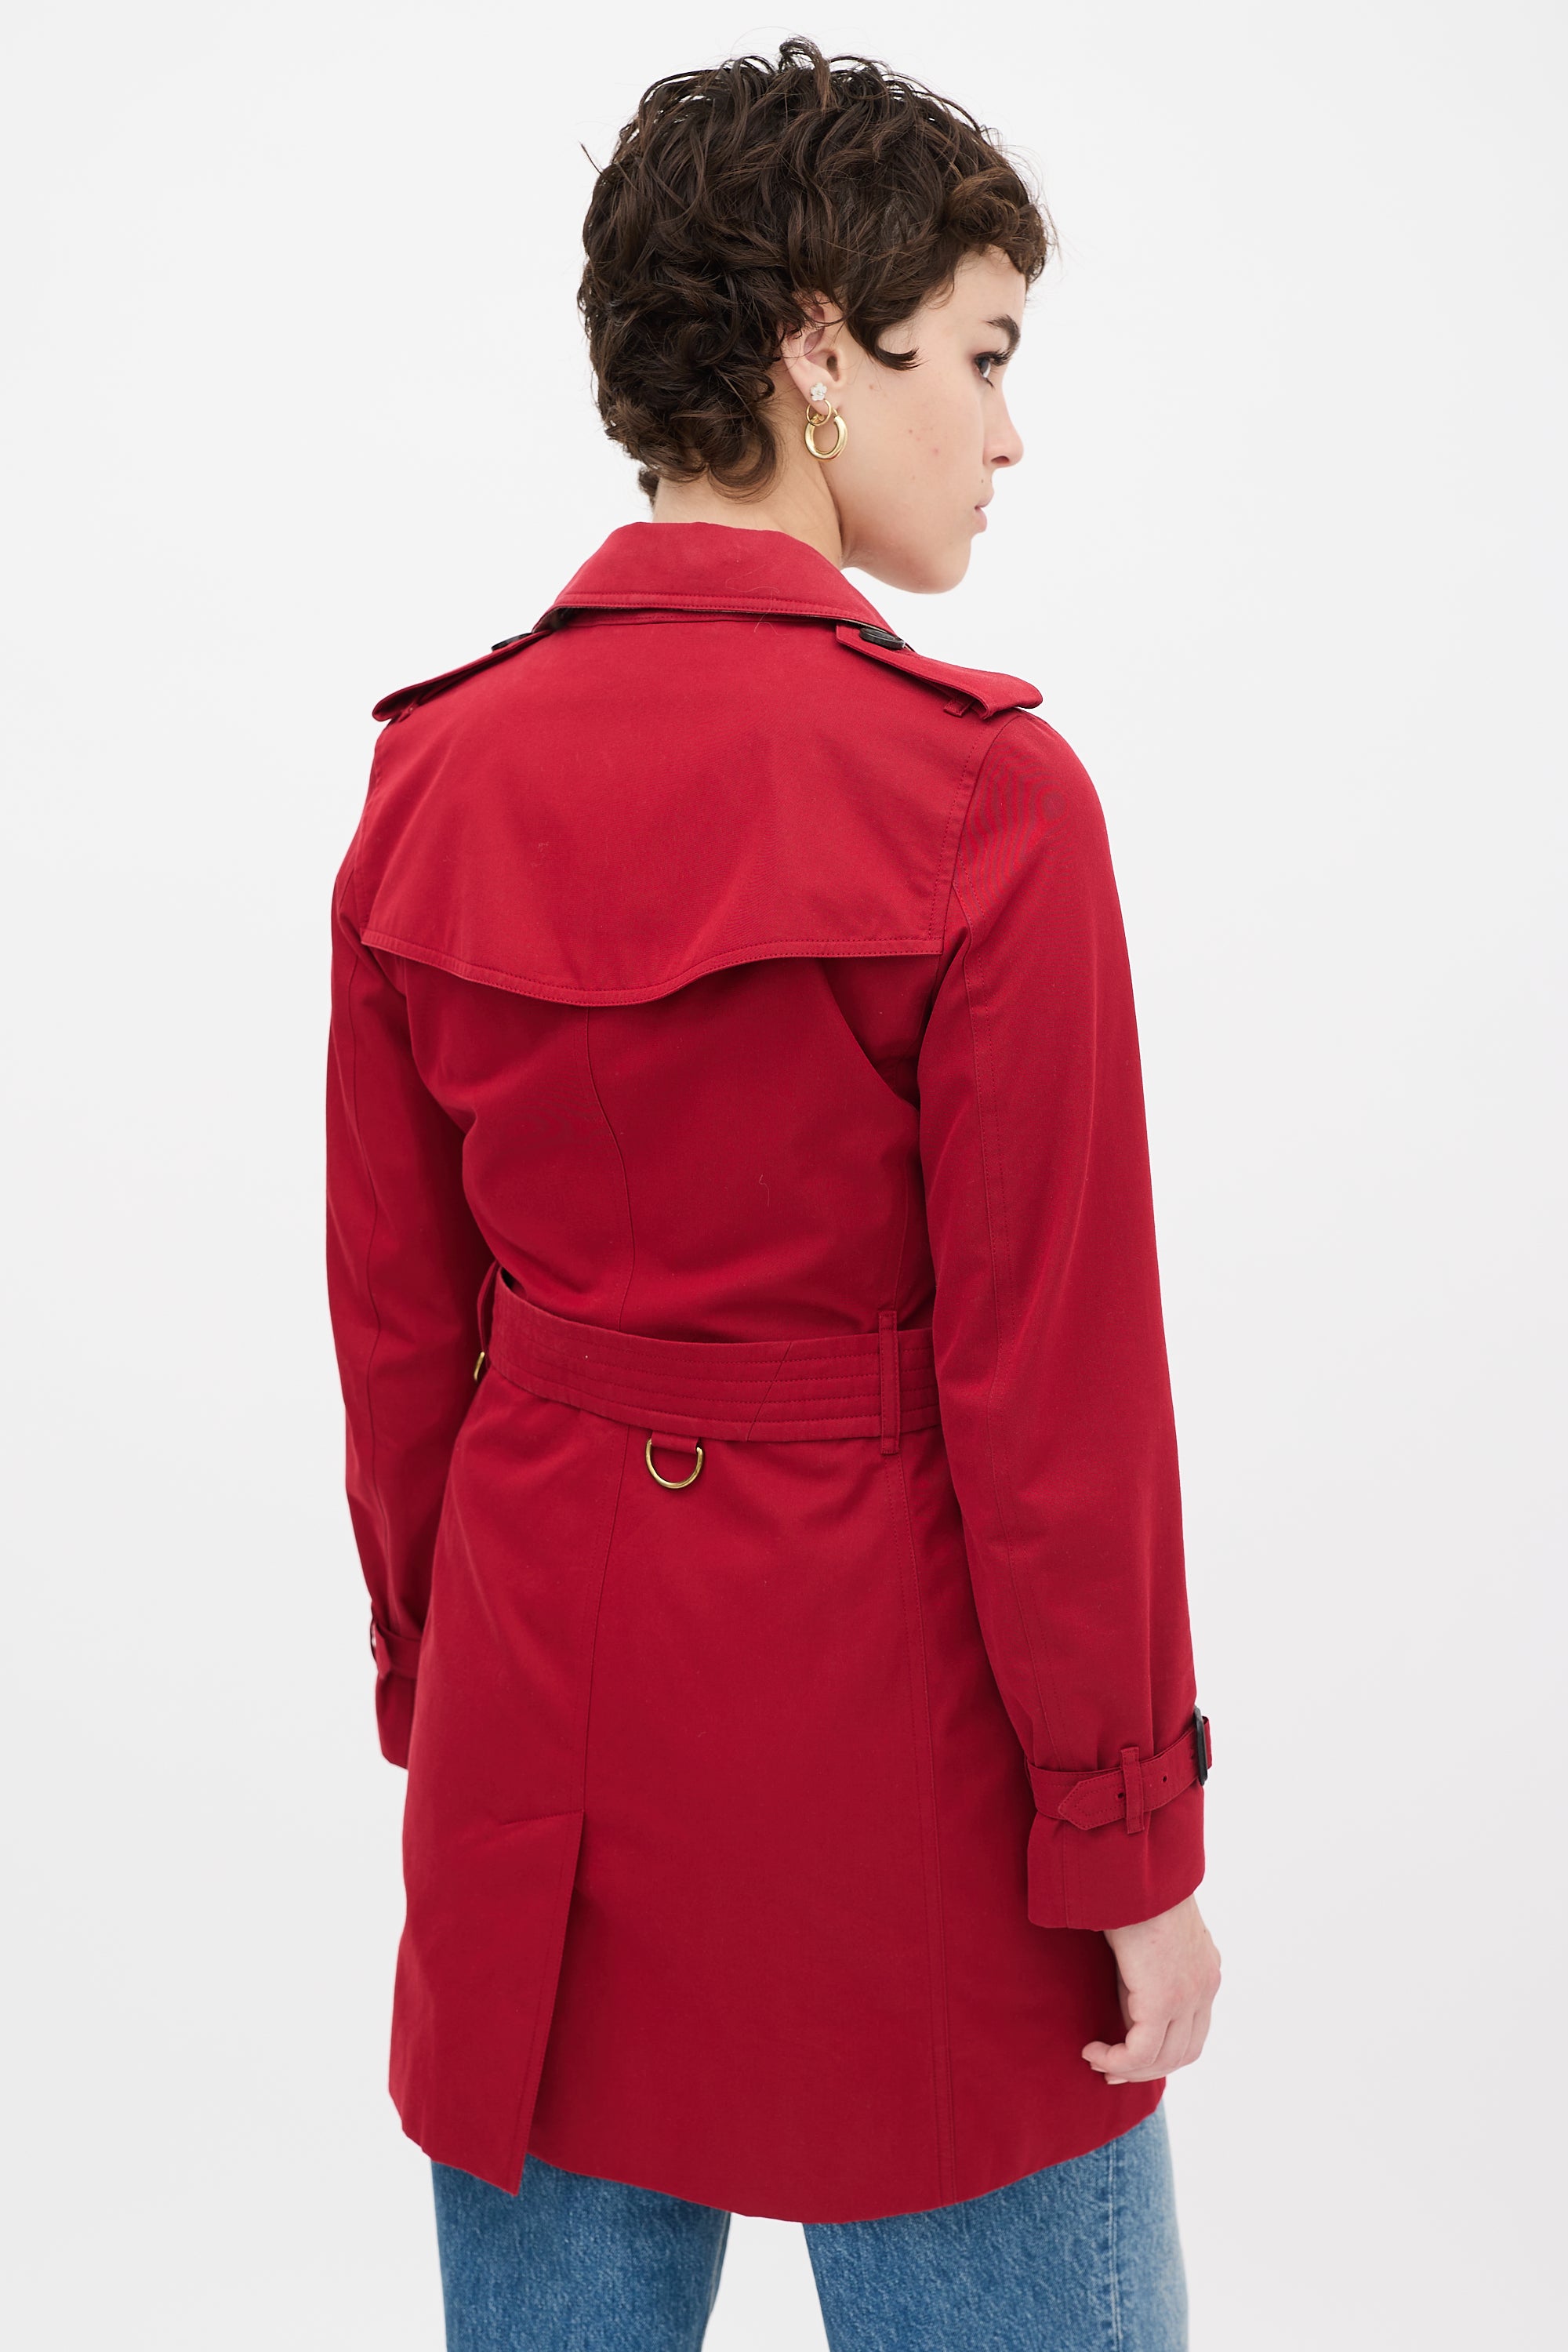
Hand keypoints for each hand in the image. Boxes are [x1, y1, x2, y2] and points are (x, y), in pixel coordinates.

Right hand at [1081, 1894, 1220, 2083]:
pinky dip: (1115, 2060)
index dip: (1162, 2052)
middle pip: (1183, 2052)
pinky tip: (1092, 2051)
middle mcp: (1204, 1986)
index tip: (1127, 2056)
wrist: (1133, 1868)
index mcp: (1205, 1969)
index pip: (1193, 2030)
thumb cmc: (1130, 1888)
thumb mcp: (1146, 1935)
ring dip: (1128, 2068)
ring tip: (1097, 2062)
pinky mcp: (1163, 2000)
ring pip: (1164, 2058)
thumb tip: (1127, 2001)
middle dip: (1146, 2068)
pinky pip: (1140, 2052)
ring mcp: (1189, 1995)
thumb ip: (1147, 1968)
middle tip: (1110, 2070)